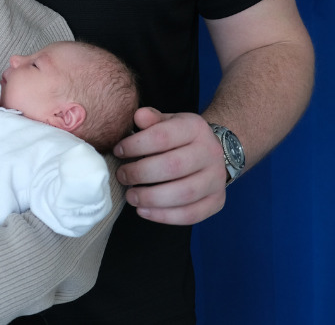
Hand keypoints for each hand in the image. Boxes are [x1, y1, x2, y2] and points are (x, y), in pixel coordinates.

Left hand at [113, 107, 227, 224]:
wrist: (214, 151)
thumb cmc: (180, 137)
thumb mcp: (167, 121)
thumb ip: (152, 119)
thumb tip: (138, 116)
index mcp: (195, 128)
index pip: (163, 136)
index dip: (136, 145)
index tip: (118, 151)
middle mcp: (210, 152)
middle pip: (173, 166)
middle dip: (140, 173)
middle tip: (121, 176)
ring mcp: (217, 179)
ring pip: (183, 194)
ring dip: (151, 198)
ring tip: (130, 196)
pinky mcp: (217, 201)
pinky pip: (191, 214)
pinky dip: (164, 216)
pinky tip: (143, 211)